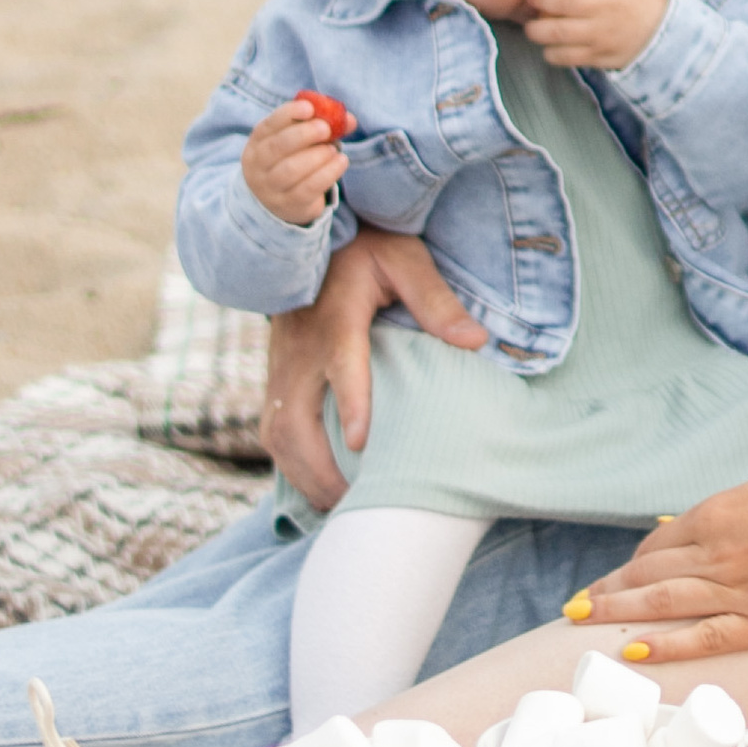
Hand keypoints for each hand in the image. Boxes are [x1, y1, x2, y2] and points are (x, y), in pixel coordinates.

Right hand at [241, 99, 348, 225]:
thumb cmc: (293, 160)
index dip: (288, 114)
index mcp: (258, 142)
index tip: (309, 107)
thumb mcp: (301, 141)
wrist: (279, 201)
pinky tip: (341, 162)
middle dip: (303, 134)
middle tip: (325, 129)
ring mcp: (270, 188)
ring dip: (317, 156)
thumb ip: (322, 126)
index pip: (269, 125)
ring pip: (291, 170)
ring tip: (333, 149)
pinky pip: (308, 189)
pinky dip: (327, 174)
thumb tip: (350, 120)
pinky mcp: (289, 205)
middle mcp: (258, 165)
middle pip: (277, 147)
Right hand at [262, 226, 488, 508]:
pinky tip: (320, 490)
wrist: (306, 235)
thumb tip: (474, 342)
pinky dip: (291, 465)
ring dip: (302, 475)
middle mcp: (300, 348)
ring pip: (277, 431)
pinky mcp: (277, 378)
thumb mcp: (405, 258)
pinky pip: (273, 429)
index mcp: (336, 316)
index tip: (364, 443)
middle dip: (319, 467)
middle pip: (294, 417)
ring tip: (340, 510)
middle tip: (357, 504)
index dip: (351, 403)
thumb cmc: (367, 248)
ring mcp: (282, 366)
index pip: (341, 365)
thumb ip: (435, 298)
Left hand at [523, 0, 669, 71]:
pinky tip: (550, 45)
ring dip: (538, 28)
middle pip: (566, 2)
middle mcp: (609, 10)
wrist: (662, 33)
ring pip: (559, 32)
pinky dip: (551, 52)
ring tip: (533, 26)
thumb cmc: (634, 0)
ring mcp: (603, 36)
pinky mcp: (599, 58)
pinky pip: (565, 57)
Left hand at [573, 448, 747, 656]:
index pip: (654, 546)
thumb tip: (668, 537)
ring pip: (663, 602)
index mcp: (715, 516)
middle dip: (607, 592)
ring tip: (586, 624)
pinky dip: (665, 642)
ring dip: (618, 613)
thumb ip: (710, 519)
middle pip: (647, 574)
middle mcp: (719, 553)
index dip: (627, 566)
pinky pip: (704, 636)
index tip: (611, 581)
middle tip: (577, 608)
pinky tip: (633, 647)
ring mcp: (739, 590)